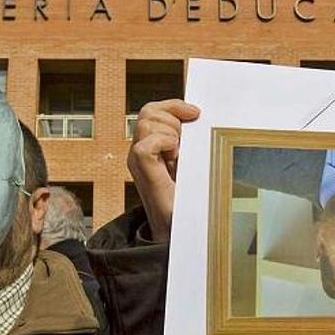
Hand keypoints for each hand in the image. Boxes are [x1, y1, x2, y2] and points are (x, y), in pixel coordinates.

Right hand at [128, 99, 199, 241]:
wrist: (180, 230)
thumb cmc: (187, 199)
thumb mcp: (190, 162)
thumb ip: (187, 141)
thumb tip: (197, 115)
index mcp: (150, 146)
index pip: (153, 110)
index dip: (173, 105)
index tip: (196, 113)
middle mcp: (139, 151)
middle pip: (148, 111)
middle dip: (173, 117)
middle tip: (186, 142)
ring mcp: (137, 161)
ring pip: (146, 122)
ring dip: (170, 132)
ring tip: (179, 155)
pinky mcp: (141, 171)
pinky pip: (145, 144)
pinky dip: (164, 144)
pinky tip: (174, 159)